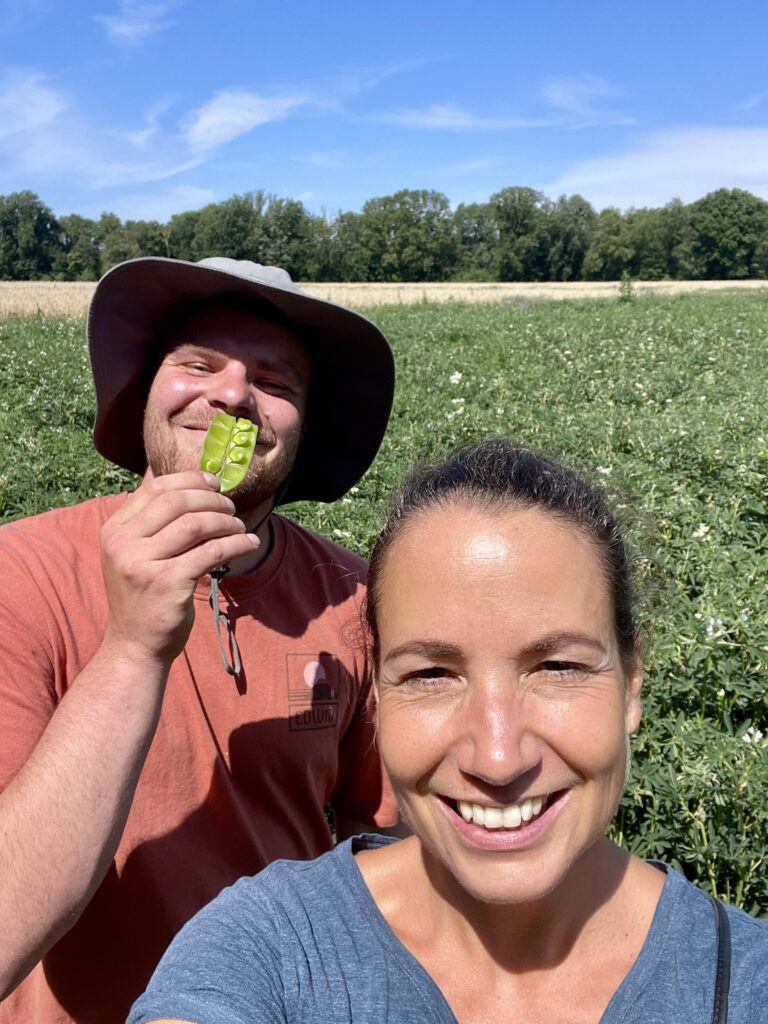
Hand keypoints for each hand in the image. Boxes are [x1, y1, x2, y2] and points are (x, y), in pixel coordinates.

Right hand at [100, 471, 259, 664]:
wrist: (135, 644)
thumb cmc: (143, 595)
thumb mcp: (133, 554)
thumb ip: (152, 523)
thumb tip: (189, 485)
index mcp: (114, 530)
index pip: (154, 489)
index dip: (189, 480)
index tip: (213, 483)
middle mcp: (123, 544)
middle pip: (177, 502)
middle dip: (211, 500)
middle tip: (231, 508)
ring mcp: (143, 564)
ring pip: (195, 525)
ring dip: (226, 522)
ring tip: (239, 527)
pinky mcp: (168, 583)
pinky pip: (211, 552)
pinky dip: (235, 544)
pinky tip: (248, 544)